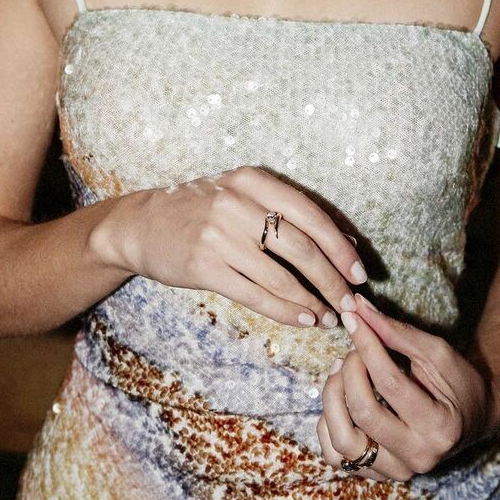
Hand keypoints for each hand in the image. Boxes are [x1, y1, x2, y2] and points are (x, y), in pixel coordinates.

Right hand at [100, 165, 367, 328]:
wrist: (140, 224)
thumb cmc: (200, 210)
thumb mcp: (240, 195)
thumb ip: (285, 212)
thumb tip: (343, 241)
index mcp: (251, 180)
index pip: (309, 213)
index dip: (339, 246)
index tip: (359, 272)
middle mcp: (236, 203)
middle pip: (300, 247)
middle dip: (332, 279)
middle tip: (350, 302)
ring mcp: (218, 235)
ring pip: (281, 276)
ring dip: (312, 301)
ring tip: (329, 316)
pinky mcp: (204, 266)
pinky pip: (256, 294)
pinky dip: (285, 310)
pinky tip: (303, 319)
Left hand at [316, 293, 495, 481]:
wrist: (472, 418)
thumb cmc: (457, 381)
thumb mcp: (436, 352)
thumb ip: (397, 332)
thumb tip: (357, 308)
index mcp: (440, 426)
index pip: (390, 383)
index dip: (366, 346)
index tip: (353, 319)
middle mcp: (419, 457)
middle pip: (364, 414)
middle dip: (349, 372)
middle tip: (352, 351)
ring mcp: (397, 471)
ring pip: (344, 442)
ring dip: (332, 399)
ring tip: (339, 373)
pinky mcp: (379, 474)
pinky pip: (337, 456)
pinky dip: (328, 426)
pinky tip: (339, 401)